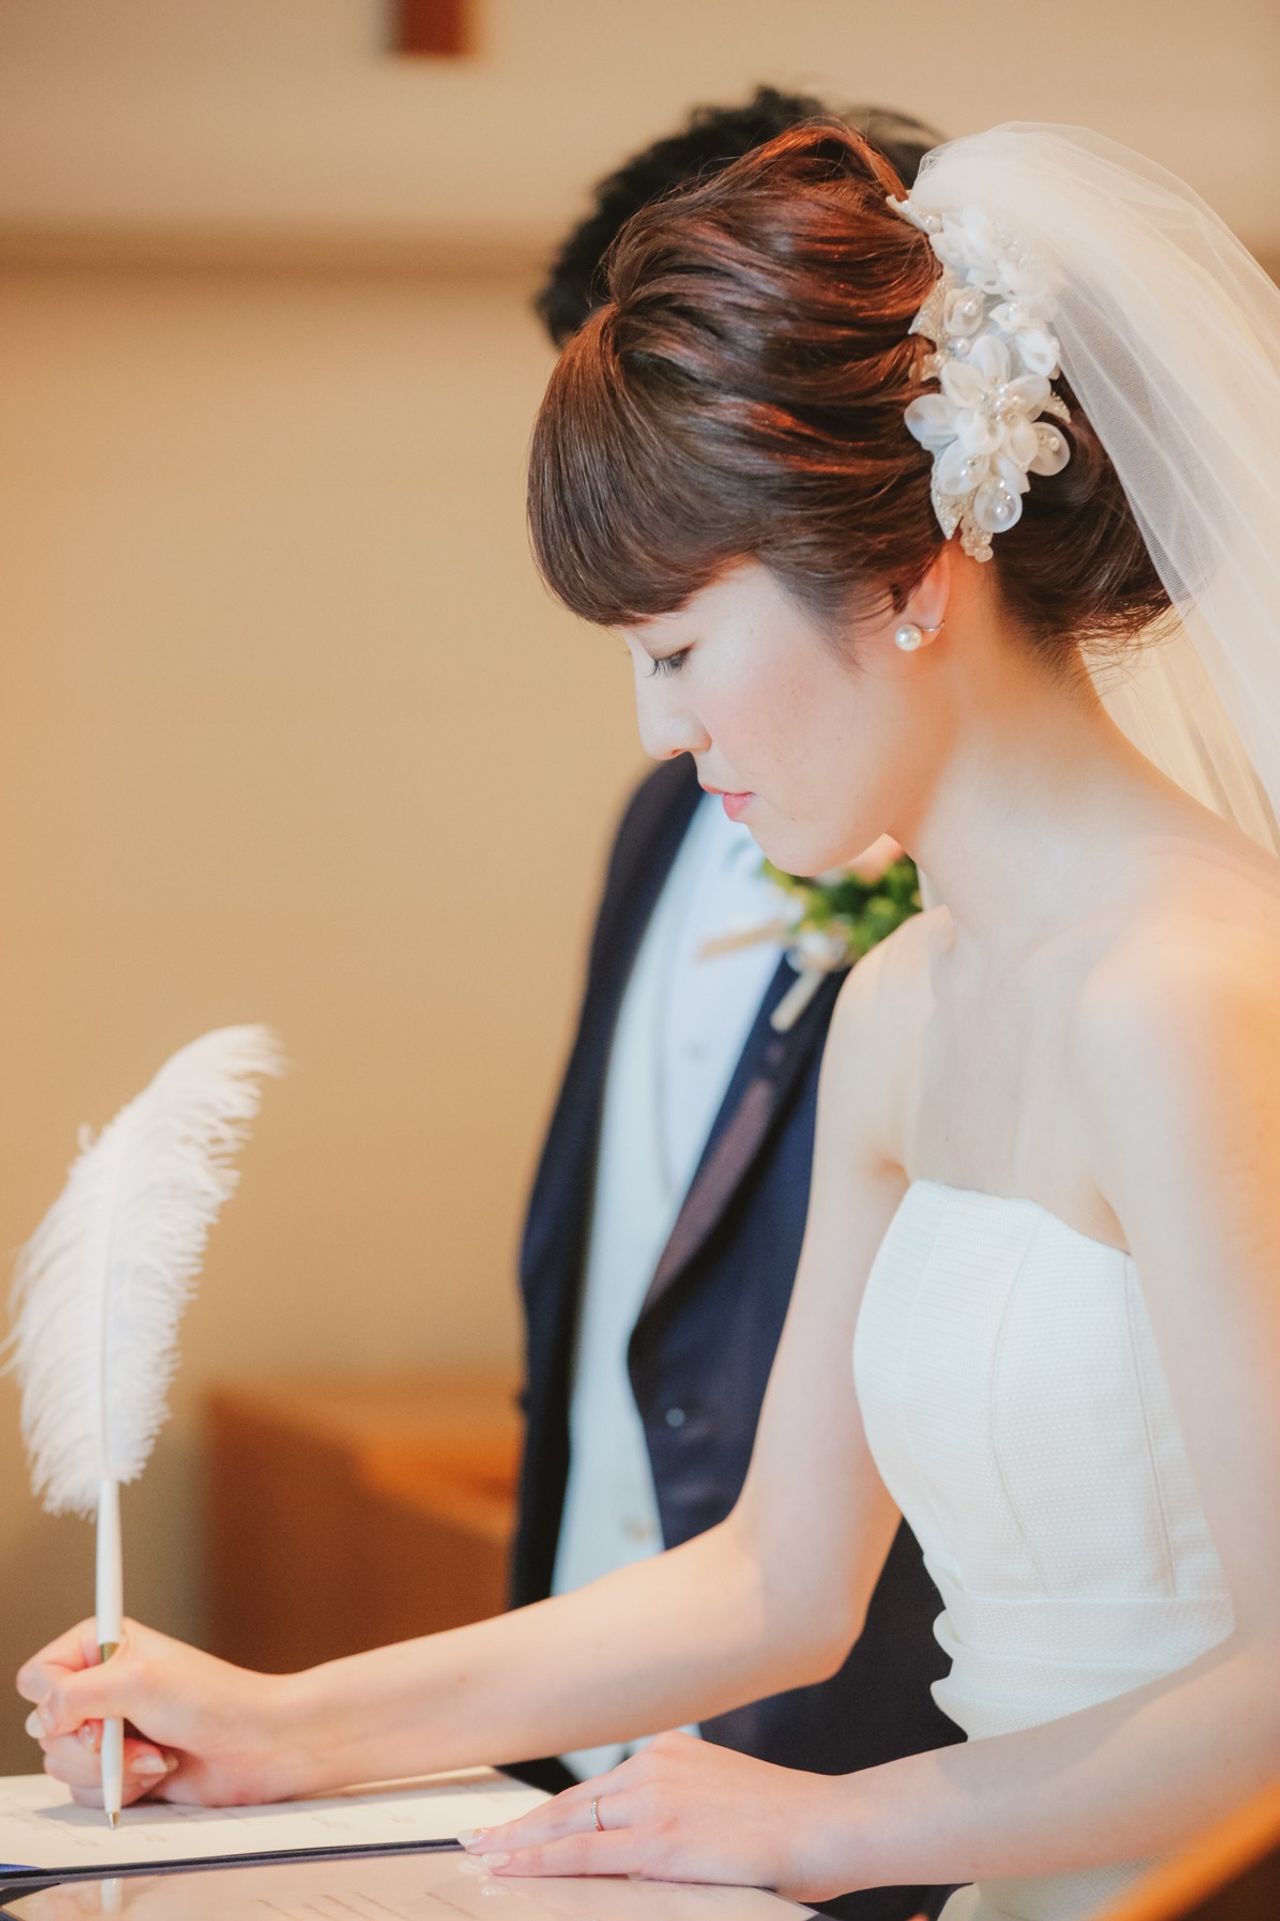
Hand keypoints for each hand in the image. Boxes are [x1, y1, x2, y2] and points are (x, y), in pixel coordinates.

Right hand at [17, 1618, 295, 1810]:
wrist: (259, 1745)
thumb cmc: (214, 1700)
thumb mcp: (140, 1682)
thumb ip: (77, 1695)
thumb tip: (43, 1717)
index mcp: (101, 1647)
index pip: (38, 1676)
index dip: (55, 1700)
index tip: (92, 1709)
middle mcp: (101, 1687)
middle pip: (44, 1729)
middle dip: (88, 1745)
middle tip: (127, 1736)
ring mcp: (111, 1731)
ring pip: (63, 1765)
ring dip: (110, 1769)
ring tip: (154, 1753)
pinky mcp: (122, 1768)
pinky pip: (88, 1792)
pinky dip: (121, 1788)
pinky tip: (158, 1771)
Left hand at [459, 1729, 859, 1901]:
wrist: (828, 1822)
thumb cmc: (787, 1821)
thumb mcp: (721, 1800)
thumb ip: (677, 1808)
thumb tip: (641, 1840)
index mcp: (668, 1754)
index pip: (594, 1790)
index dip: (549, 1812)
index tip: (512, 1825)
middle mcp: (654, 1766)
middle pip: (572, 1804)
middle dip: (520, 1827)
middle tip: (476, 1840)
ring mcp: (655, 1800)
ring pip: (571, 1827)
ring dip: (522, 1845)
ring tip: (484, 1857)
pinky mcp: (662, 1839)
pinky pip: (588, 1854)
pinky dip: (544, 1861)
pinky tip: (513, 1867)